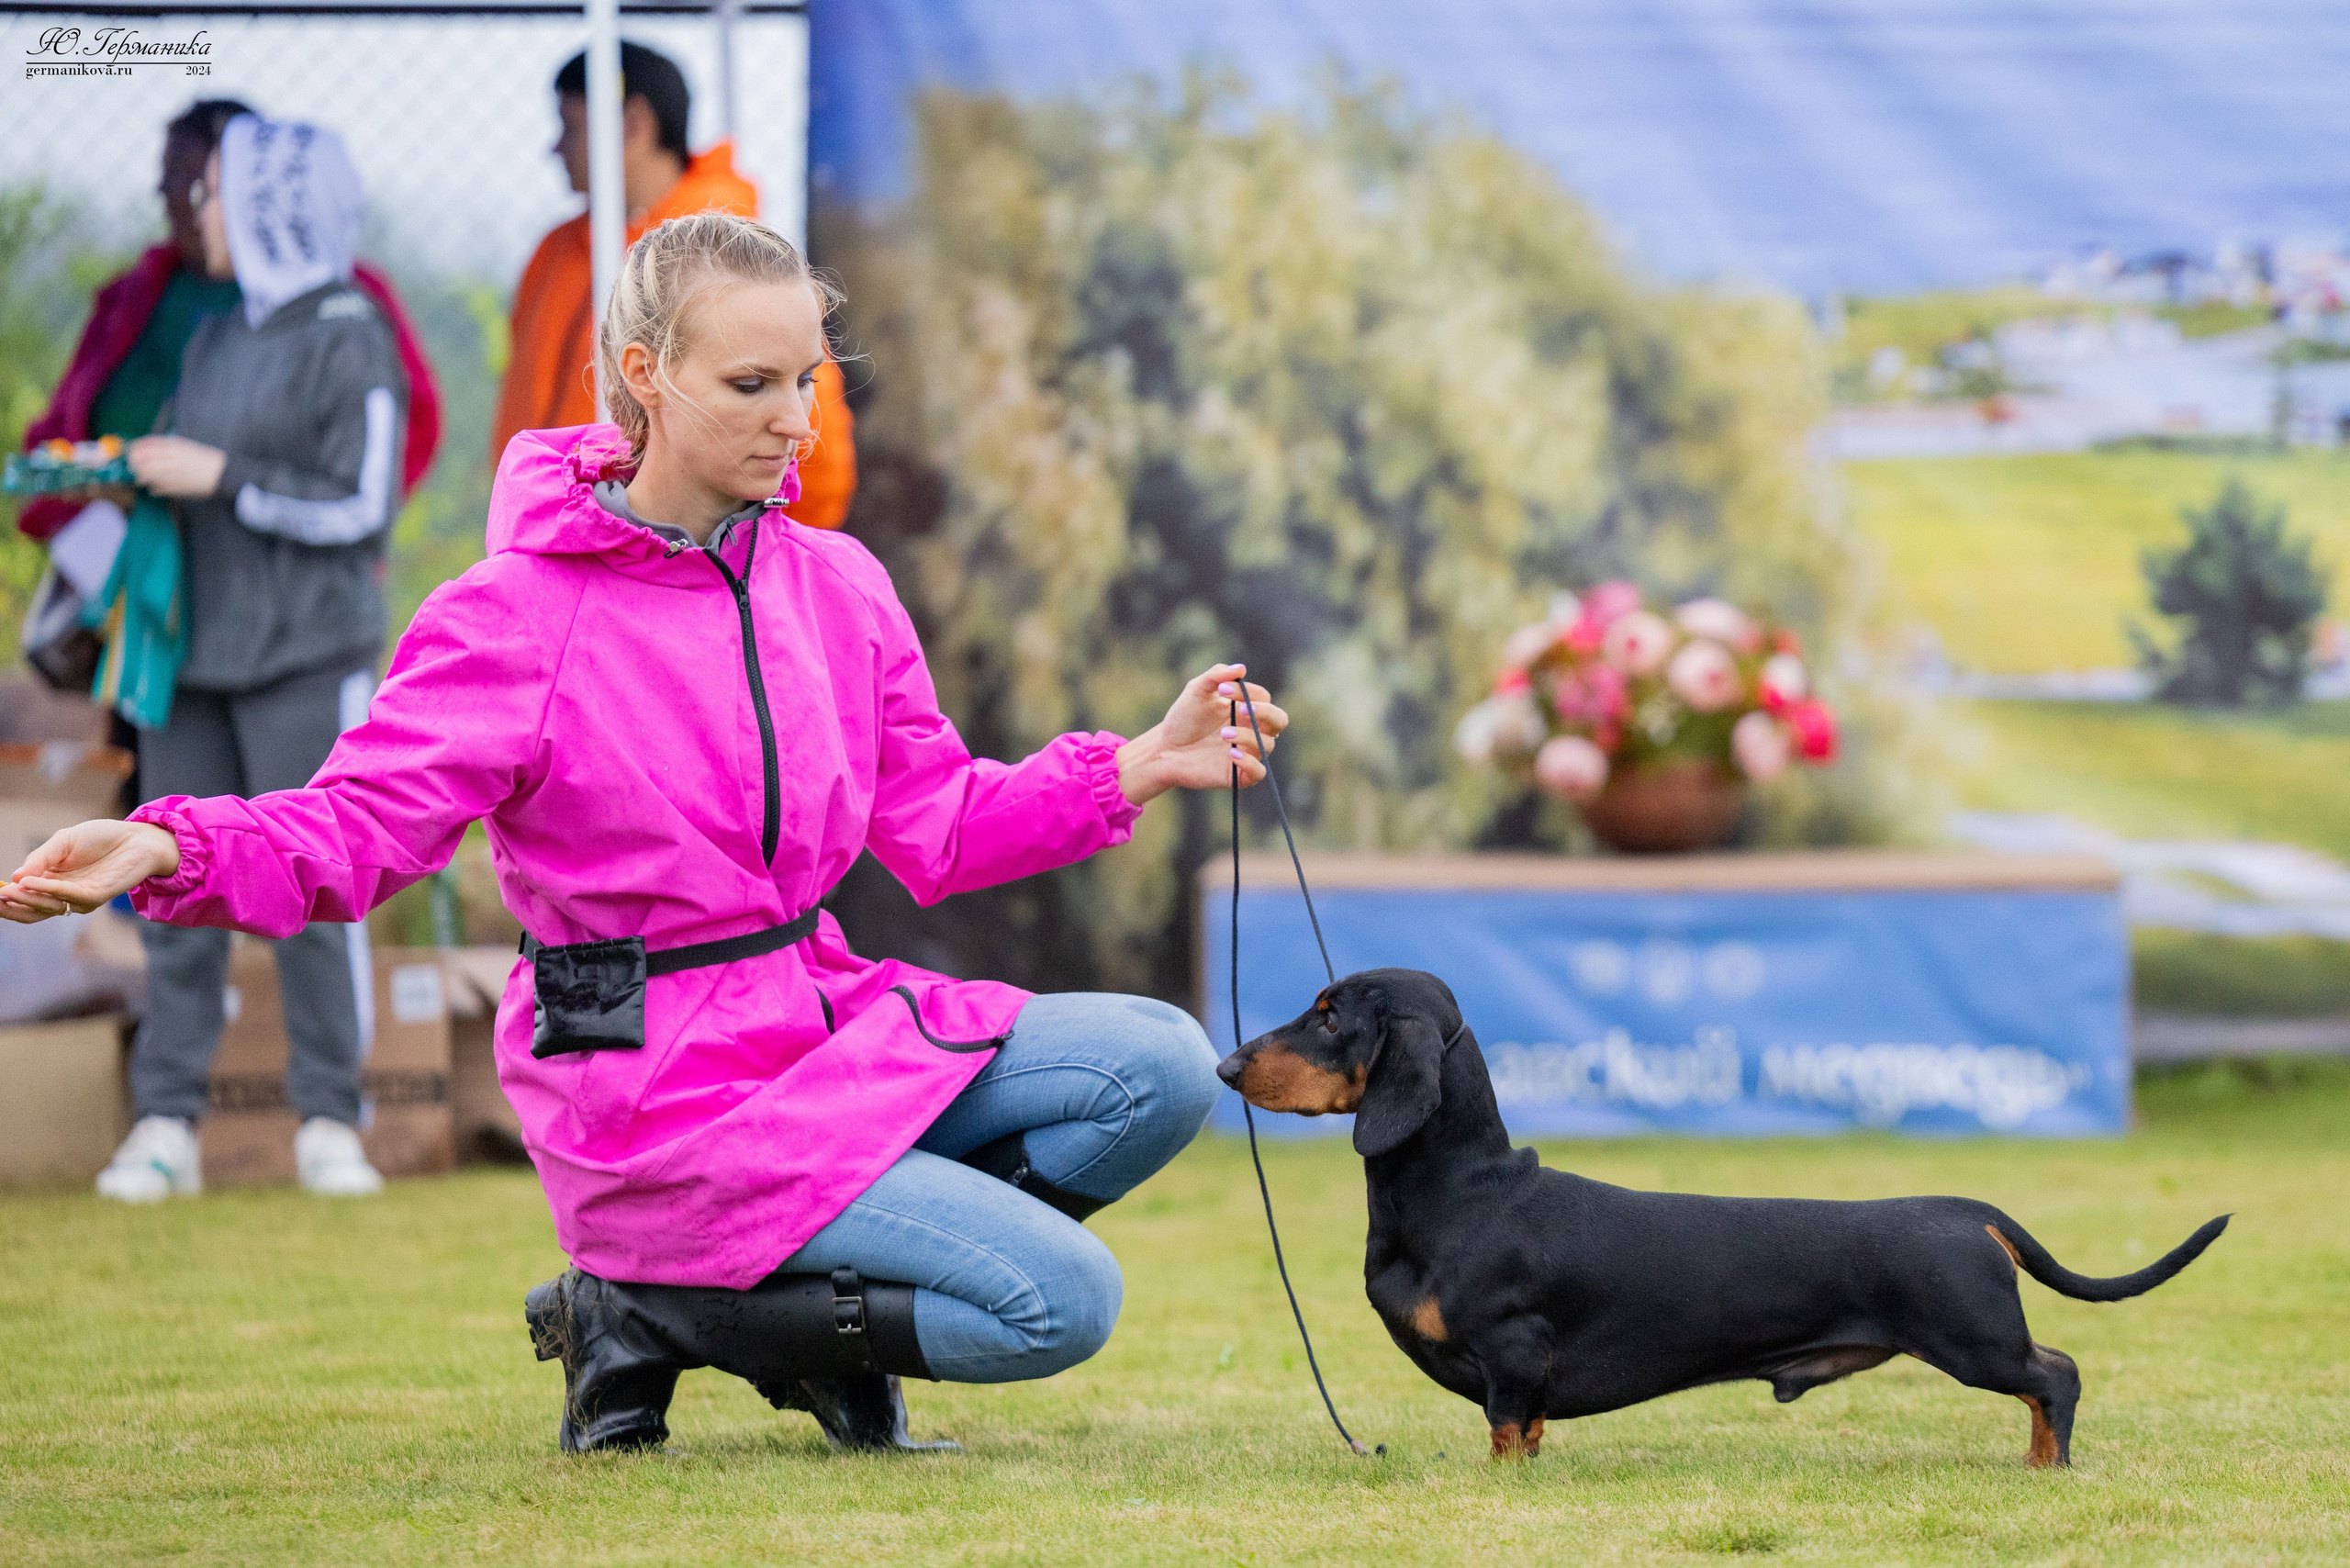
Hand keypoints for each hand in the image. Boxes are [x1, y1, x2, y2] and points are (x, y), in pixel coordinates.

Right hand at [0, 820, 179, 922]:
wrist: (137, 836)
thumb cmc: (101, 838)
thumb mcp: (62, 842)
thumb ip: (40, 859)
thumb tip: (15, 878)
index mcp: (51, 883)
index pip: (23, 899)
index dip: (5, 899)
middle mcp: (63, 895)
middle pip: (31, 910)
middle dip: (10, 906)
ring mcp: (80, 898)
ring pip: (47, 906)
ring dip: (25, 899)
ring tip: (7, 890)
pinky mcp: (97, 895)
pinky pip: (69, 897)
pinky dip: (48, 890)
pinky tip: (30, 883)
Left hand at [127, 435, 226, 498]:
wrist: (223, 474)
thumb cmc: (204, 459)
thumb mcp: (185, 446)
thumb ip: (165, 445)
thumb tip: (144, 445)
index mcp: (174, 446)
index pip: (144, 445)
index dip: (133, 448)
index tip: (130, 451)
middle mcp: (171, 459)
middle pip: (141, 460)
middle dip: (134, 464)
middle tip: (134, 466)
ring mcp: (173, 473)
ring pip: (146, 475)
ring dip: (141, 477)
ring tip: (143, 479)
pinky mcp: (176, 487)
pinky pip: (156, 488)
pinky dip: (153, 488)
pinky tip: (156, 487)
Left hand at [1116, 662, 1288, 805]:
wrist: (1164, 748)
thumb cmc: (1183, 718)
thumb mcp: (1196, 690)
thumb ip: (1216, 675)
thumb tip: (1241, 669)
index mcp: (1245, 709)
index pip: (1263, 698)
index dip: (1249, 692)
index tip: (1223, 690)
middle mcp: (1251, 730)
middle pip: (1279, 720)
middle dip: (1265, 712)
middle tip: (1240, 709)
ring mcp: (1247, 752)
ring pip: (1267, 745)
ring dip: (1248, 736)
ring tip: (1223, 734)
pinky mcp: (1239, 774)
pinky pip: (1259, 771)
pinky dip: (1251, 762)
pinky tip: (1233, 754)